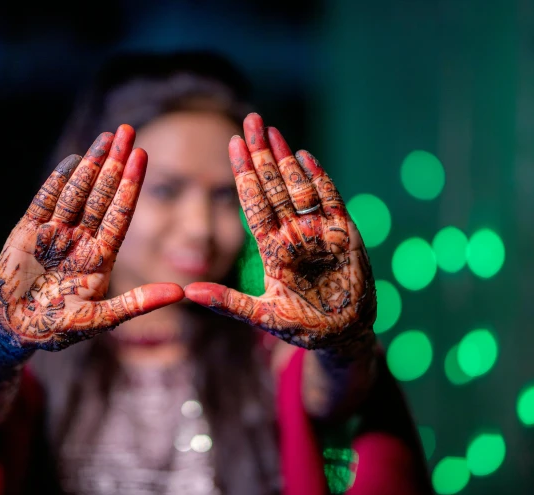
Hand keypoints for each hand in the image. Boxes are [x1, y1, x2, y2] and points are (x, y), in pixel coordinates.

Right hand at [0, 125, 183, 352]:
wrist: (13, 331)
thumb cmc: (58, 329)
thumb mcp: (101, 319)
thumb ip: (137, 304)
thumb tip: (180, 293)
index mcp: (100, 257)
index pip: (120, 213)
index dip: (131, 185)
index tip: (143, 156)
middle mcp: (81, 240)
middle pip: (102, 195)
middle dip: (115, 164)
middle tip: (128, 130)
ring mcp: (55, 233)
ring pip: (77, 192)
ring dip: (91, 164)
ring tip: (107, 136)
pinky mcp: (28, 232)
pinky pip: (45, 201)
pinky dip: (57, 181)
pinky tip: (74, 160)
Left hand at [185, 114, 375, 353]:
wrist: (343, 335)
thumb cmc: (302, 327)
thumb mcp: (262, 316)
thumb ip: (228, 303)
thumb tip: (188, 293)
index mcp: (271, 248)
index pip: (254, 204)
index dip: (244, 175)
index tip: (232, 144)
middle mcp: (292, 234)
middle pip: (274, 186)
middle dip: (262, 155)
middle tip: (250, 120)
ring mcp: (319, 231)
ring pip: (300, 187)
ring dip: (287, 160)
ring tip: (272, 130)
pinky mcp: (345, 234)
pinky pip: (332, 200)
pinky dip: (320, 179)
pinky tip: (306, 156)